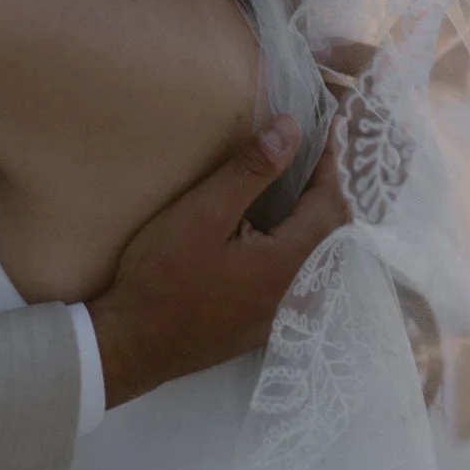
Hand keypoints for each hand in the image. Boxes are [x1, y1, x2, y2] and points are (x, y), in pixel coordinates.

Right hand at [87, 116, 347, 406]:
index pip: (328, 202)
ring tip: (304, 184)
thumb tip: (292, 129)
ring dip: (319, 216)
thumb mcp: (203, 213)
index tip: (329, 127)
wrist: (135, 343)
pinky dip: (306, 243)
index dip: (331, 162)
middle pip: (334, 230)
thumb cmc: (164, 274)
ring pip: (322, 255)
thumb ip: (251, 171)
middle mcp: (300, 290)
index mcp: (290, 260)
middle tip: (318, 152)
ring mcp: (286, 311)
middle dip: (329, 187)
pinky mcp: (268, 323)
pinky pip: (305, 274)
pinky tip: (281, 232)